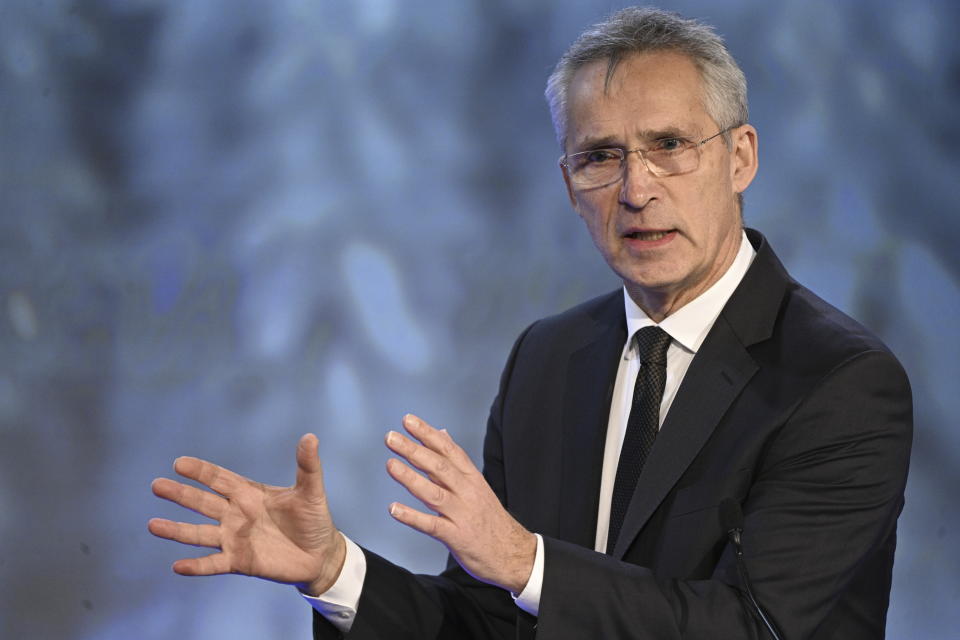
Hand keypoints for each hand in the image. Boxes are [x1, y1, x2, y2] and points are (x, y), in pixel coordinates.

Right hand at [148, 434, 345, 595]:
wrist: (320, 555)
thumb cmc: (314, 520)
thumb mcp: (312, 491)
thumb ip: (308, 466)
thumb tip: (310, 437)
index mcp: (249, 494)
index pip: (220, 479)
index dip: (200, 471)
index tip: (179, 463)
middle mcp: (236, 514)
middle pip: (202, 502)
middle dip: (181, 494)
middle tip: (156, 485)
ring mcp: (235, 538)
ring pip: (199, 534)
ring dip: (176, 531)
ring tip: (152, 525)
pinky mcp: (240, 561)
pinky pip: (213, 563)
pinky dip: (196, 566)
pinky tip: (177, 566)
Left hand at [385, 414, 536, 593]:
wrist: (515, 554)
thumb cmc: (490, 519)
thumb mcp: (477, 485)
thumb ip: (455, 461)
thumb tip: (442, 433)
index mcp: (472, 478)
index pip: (449, 450)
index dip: (428, 434)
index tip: (408, 420)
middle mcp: (468, 492)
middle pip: (439, 467)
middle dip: (414, 450)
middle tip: (391, 437)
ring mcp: (462, 514)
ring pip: (434, 493)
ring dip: (410, 478)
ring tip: (390, 464)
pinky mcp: (457, 537)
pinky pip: (432, 525)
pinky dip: (412, 516)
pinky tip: (394, 509)